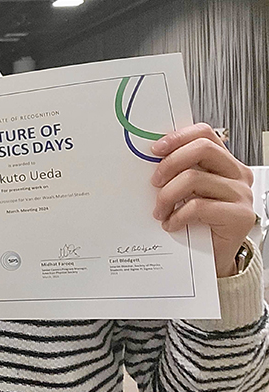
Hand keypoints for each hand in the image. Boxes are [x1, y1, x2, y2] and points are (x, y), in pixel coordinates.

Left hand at [151, 123, 253, 276]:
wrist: (211, 257)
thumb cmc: (197, 222)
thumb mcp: (186, 191)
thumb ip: (179, 172)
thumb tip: (150, 158)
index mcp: (224, 163)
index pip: (205, 134)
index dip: (178, 137)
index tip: (155, 149)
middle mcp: (237, 175)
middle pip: (202, 149)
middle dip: (170, 163)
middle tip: (154, 182)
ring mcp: (241, 194)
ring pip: (195, 178)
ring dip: (167, 195)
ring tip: (160, 211)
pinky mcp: (240, 216)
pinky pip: (198, 206)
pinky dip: (178, 216)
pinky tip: (172, 224)